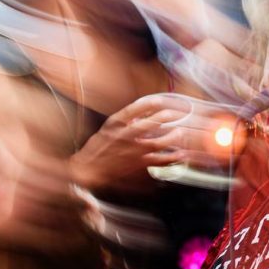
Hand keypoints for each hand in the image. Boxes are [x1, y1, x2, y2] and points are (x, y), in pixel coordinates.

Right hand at [70, 95, 192, 192]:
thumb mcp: (108, 126)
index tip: (161, 100)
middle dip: (166, 117)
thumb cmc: (99, 146)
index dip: (150, 103)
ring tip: (180, 132)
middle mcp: (124, 136)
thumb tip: (145, 110)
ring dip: (171, 137)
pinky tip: (179, 155)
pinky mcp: (136, 164)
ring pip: (156, 144)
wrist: (88, 168)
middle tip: (176, 113)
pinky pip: (157, 162)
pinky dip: (170, 158)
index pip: (135, 109)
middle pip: (149, 124)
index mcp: (115, 123)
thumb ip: (126, 118)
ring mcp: (131, 151)